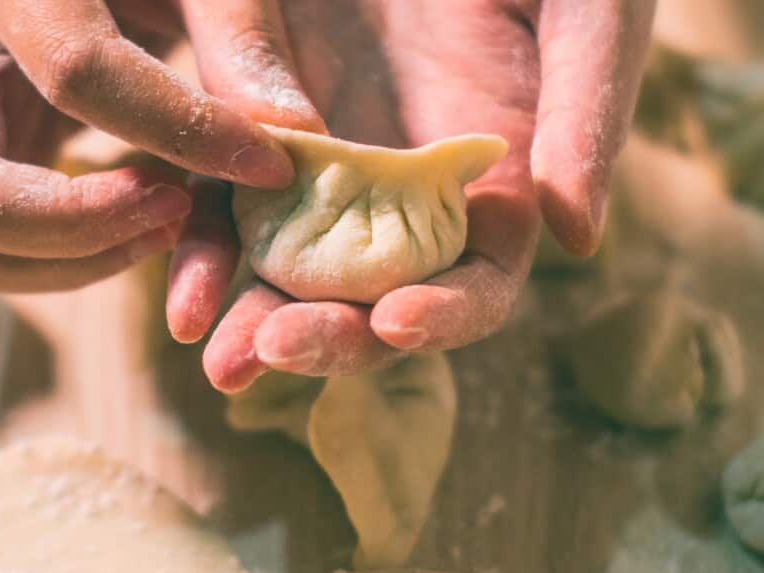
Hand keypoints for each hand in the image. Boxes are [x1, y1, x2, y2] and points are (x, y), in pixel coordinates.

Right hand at [0, 0, 307, 290]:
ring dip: (59, 264)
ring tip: (161, 226)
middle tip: (174, 211)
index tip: (268, 167)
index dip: (180, 133)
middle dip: (70, 231)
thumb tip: (297, 136)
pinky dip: (54, 261)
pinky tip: (133, 219)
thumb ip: (238, 33)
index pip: (78, 74)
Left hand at [165, 0, 655, 391]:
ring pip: (294, 265)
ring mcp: (340, 172)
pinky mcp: (276, 128)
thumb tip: (579, 237)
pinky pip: (234, 193)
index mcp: (496, 193)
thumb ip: (586, 118)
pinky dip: (206, 233)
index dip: (444, 317)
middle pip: (372, 300)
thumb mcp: (589, 18)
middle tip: (270, 349)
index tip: (396, 323)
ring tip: (205, 344)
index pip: (475, 287)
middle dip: (328, 334)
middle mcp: (413, 202)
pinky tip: (173, 263)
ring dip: (251, 309)